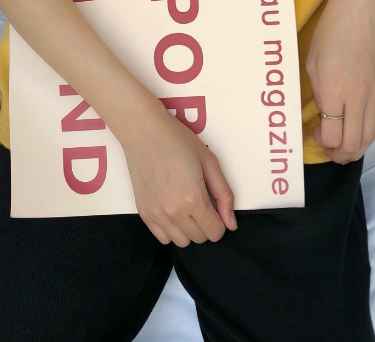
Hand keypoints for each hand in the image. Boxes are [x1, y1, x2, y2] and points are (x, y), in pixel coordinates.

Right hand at [119, 107, 236, 246]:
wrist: (143, 131)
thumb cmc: (177, 140)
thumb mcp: (209, 161)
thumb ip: (224, 195)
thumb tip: (231, 224)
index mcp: (193, 199)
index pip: (215, 232)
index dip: (220, 221)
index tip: (214, 207)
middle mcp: (174, 212)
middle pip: (200, 238)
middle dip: (205, 224)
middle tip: (200, 201)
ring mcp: (156, 214)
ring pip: (181, 242)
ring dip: (188, 229)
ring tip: (185, 206)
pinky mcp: (143, 212)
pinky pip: (162, 238)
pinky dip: (170, 230)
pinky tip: (171, 210)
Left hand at [306, 0, 374, 163]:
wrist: (362, 8)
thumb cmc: (330, 30)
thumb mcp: (313, 61)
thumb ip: (318, 90)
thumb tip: (321, 111)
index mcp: (336, 91)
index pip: (334, 136)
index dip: (323, 143)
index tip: (313, 132)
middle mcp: (359, 98)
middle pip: (354, 143)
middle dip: (339, 154)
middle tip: (326, 148)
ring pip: (371, 136)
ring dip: (356, 147)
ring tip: (342, 146)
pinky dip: (368, 132)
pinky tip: (357, 129)